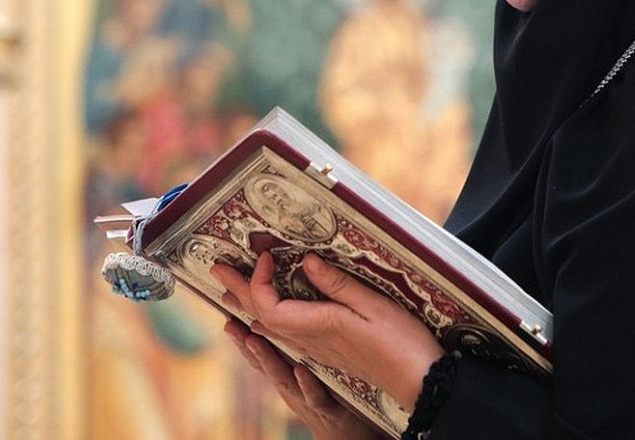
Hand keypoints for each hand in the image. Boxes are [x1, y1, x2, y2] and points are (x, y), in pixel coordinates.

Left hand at [213, 252, 443, 409]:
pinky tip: (265, 321)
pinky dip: (267, 321)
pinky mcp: (325, 352)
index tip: (266, 255)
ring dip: (248, 307)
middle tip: (217, 269)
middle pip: (261, 317)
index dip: (259, 280)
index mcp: (318, 327)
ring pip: (270, 328)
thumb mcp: (372, 305)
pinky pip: (284, 336)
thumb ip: (337, 284)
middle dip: (238, 290)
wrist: (417, 379)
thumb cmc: (400, 343)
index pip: (268, 307)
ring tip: (230, 293)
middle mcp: (310, 342)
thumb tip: (305, 262)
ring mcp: (316, 350)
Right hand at [223, 318, 379, 439]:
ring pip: (284, 379)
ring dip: (267, 359)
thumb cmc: (328, 397)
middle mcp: (292, 386)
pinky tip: (301, 371)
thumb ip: (293, 348)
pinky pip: (317, 397)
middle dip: (245, 344)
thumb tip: (275, 320)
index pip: (260, 353)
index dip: (242, 335)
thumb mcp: (307, 373)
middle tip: (230, 322)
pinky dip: (307, 386)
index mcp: (288, 373)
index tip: (225, 311)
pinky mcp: (330, 410)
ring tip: (252, 339)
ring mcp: (307, 399)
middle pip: (265, 363)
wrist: (349, 434)